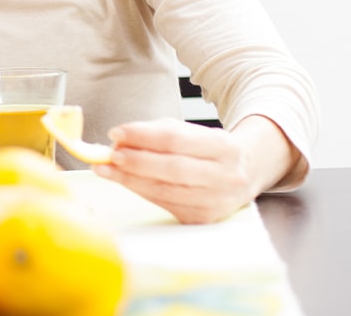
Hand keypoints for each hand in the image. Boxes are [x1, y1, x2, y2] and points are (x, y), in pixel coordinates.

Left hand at [92, 115, 296, 223]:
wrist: (243, 174)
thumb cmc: (208, 150)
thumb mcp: (191, 132)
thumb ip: (156, 132)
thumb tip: (120, 139)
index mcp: (224, 146)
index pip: (175, 139)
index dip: (143, 136)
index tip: (116, 132)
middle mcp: (226, 176)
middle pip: (172, 168)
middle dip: (135, 161)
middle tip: (110, 155)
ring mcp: (217, 201)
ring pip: (166, 190)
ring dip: (130, 179)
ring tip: (106, 169)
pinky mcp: (204, 218)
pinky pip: (165, 204)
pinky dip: (141, 191)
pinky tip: (125, 181)